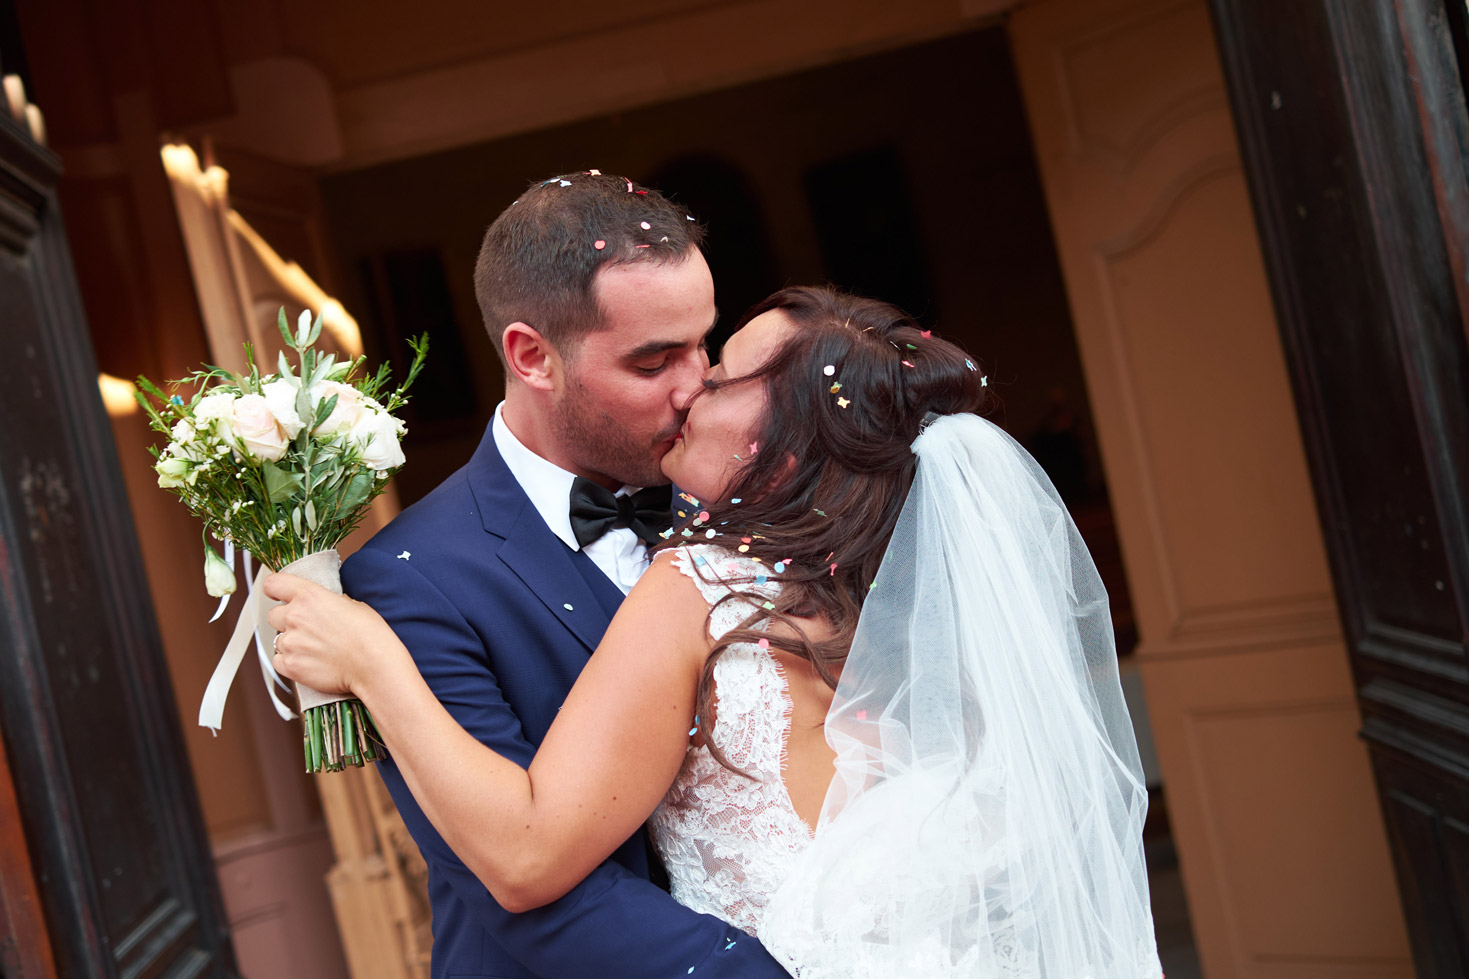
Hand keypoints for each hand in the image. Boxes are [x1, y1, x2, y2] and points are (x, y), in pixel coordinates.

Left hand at [262, 572, 402, 695]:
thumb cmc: (369, 636)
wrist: (374, 665)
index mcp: (309, 596)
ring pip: (278, 640)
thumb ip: (329, 602)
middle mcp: (295, 617)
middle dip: (286, 621)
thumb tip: (323, 606)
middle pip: (273, 615)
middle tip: (306, 628)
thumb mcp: (353, 605)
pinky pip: (279, 661)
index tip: (278, 594)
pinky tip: (309, 661)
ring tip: (315, 649)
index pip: (273, 584)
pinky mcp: (291, 665)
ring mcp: (291, 642)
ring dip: (291, 643)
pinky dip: (290, 662)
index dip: (275, 590)